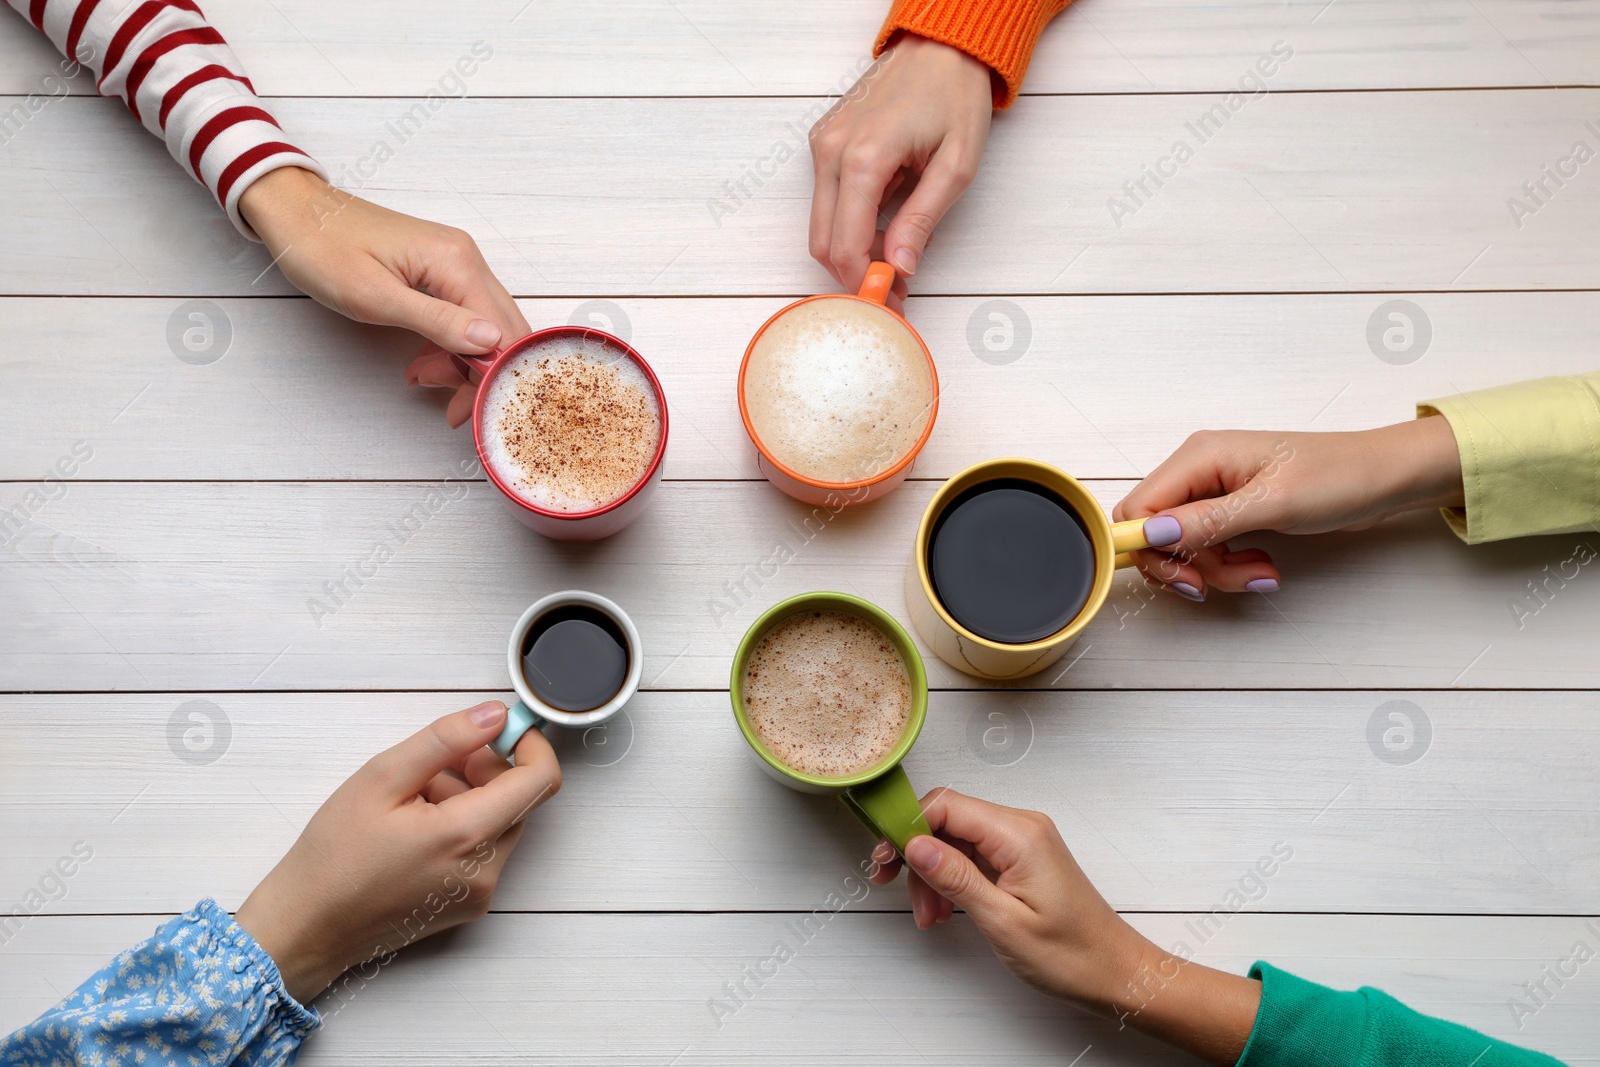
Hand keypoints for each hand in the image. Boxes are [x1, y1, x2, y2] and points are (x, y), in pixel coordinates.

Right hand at [234, 701, 559, 1003]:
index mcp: (469, 836)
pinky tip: (414, 830)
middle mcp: (486, 871)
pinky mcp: (468, 907)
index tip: (504, 728)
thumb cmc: (333, 857)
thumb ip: (446, 740)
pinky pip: (484, 853)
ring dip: (469, 799)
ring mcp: (479, 894)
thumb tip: (495, 716)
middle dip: (486, 770)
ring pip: (500, 824)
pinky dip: (462, 829)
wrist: (306, 928)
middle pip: (518, 801)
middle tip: (433, 765)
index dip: (530, 744)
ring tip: (412, 800)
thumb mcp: (382, 778)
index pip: (540, 780)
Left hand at [239, 166, 531, 426]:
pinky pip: (466, 314)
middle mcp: (467, 259)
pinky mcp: (444, 269)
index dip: (489, 378)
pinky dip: (453, 343)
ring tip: (424, 377)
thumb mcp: (374, 296)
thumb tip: (490, 342)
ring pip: (486, 326)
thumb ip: (436, 321)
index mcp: (456, 263)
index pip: (501, 332)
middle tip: (445, 402)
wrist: (294, 210)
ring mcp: (457, 262)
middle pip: (502, 330)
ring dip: (465, 361)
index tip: (461, 409)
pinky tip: (426, 358)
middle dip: (480, 374)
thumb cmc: (321, 247)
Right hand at [808, 34, 992, 305]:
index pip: (846, 246)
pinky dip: (849, 226)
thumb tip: (899, 267)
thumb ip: (922, 220)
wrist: (940, 47)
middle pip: (823, 243)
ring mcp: (823, 145)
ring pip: (821, 226)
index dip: (866, 284)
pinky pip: (826, 201)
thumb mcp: (956, 165)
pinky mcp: (824, 143)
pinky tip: (883, 226)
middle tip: (893, 292)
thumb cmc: (954, 96)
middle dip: (854, 276)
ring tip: (893, 259)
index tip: (891, 303)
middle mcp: (832, 151)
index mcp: (864, 157)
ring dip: (852, 252)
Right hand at [869, 789, 1259, 1065]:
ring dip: (934, 874)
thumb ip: (955, 877)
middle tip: (897, 890)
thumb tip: (915, 844)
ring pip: (957, 839)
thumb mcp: (1002, 921)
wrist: (1115, 972)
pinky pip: (975, 854)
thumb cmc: (1072, 954)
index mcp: (1019, 834)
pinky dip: (954, 878)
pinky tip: (948, 908)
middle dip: (918, 856)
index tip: (885, 858)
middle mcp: (1022, 827)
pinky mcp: (1022, 857)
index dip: (907, 827)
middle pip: (947, 820)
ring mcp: (1023, 841)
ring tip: (931, 915)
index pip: (946, 805)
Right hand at [1111, 417, 1465, 598]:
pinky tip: (1260, 566)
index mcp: (1200, 455)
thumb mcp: (1273, 503)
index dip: (1148, 547)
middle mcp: (1199, 469)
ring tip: (1258, 573)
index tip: (1184, 575)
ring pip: (1182, 545)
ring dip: (1215, 570)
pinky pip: (1208, 546)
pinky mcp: (1232, 509)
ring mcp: (1214, 490)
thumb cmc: (1340, 476)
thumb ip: (1208, 520)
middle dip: (1186, 564)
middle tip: (1217, 583)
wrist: (1386, 477)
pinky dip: (1228, 565)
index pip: (1139, 507)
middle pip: (1155, 531)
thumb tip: (1153, 532)